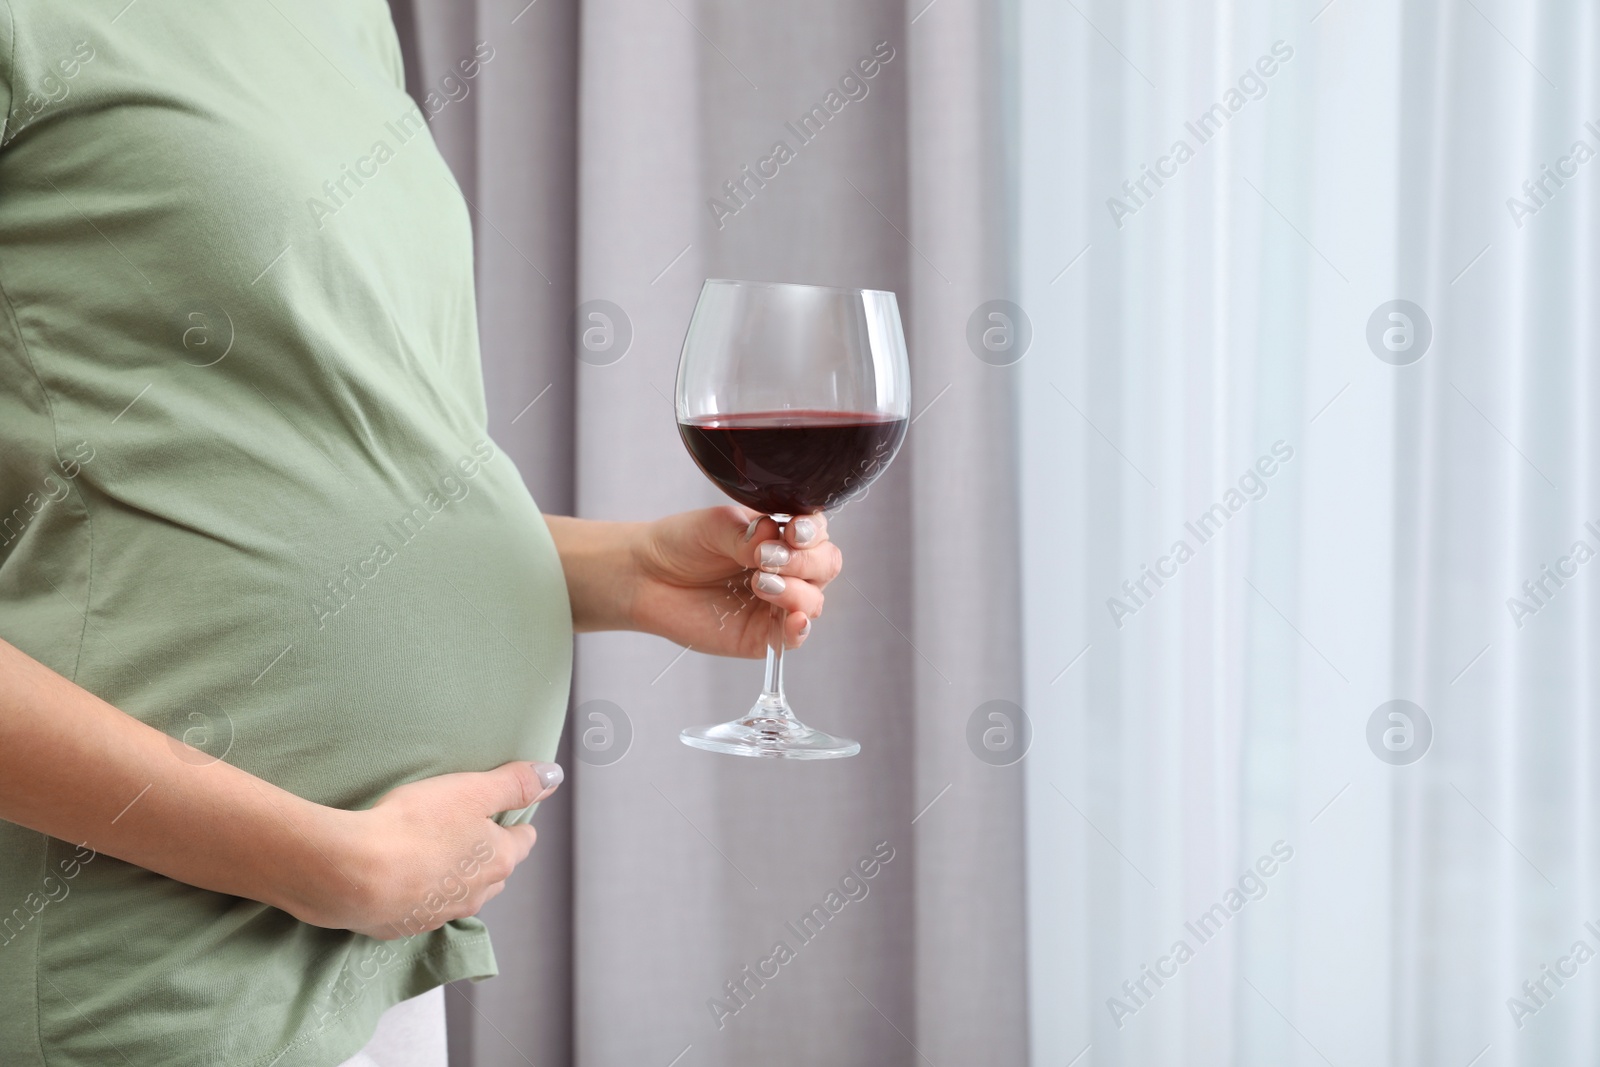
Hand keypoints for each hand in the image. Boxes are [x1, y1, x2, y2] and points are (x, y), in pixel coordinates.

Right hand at [291, 761, 562, 939]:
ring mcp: (439, 915)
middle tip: (467, 830)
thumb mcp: (472, 790)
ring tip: (434, 854)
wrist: (353, 873)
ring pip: (461, 894)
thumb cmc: (417, 825)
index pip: (523, 841)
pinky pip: (422, 909)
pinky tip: (401, 878)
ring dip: (454, 877)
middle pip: (495, 872)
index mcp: (499, 861)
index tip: (503, 812)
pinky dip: (418, 893)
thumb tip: (554, 777)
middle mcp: (476, 895)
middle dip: (487, 852)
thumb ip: (515, 783)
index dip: (514, 822)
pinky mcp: (403, 927)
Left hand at [631, 506, 843, 657]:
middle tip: (768, 559)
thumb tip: (774, 542)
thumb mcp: (716, 526)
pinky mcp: (763, 635)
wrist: (647, 576)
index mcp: (782, 535)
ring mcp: (778, 603)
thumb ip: (749, 534)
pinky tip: (793, 619)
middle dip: (805, 560)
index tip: (792, 531)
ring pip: (815, 599)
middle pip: (826, 564)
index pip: (818, 532)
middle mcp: (788, 569)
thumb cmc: (682, 544)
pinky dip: (800, 627)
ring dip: (796, 590)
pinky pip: (796, 636)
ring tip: (759, 582)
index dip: (812, 531)